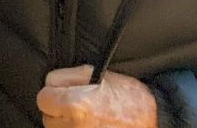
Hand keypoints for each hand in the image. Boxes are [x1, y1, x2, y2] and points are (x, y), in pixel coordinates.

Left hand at [37, 65, 157, 126]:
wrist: (153, 121)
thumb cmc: (127, 96)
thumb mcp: (96, 74)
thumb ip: (67, 77)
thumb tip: (50, 82)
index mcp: (75, 105)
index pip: (43, 98)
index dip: (53, 92)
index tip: (63, 91)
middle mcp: (74, 127)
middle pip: (47, 117)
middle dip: (58, 109)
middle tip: (78, 103)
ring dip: (66, 124)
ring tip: (86, 117)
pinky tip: (90, 126)